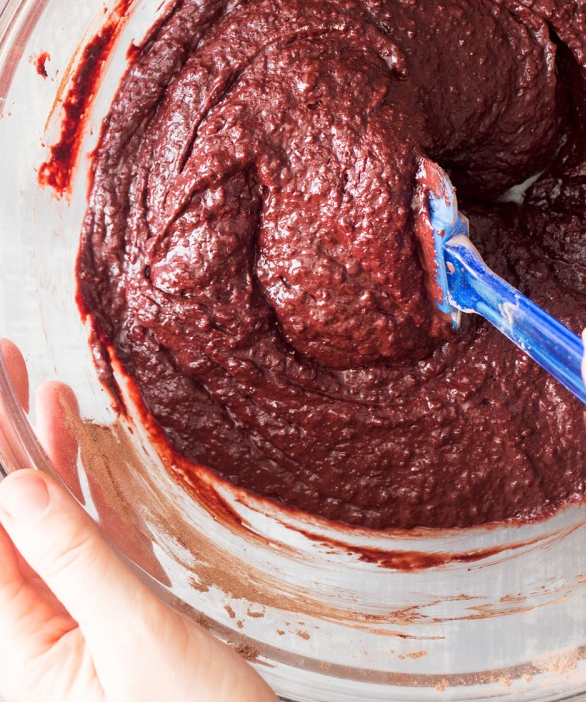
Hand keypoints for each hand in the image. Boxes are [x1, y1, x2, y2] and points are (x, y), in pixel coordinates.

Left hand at [0, 340, 277, 701]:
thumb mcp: (135, 639)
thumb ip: (75, 561)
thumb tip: (18, 490)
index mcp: (22, 656)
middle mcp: (38, 642)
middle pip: (7, 527)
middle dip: (3, 448)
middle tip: (6, 366)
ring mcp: (78, 629)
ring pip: (47, 528)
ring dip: (42, 460)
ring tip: (42, 390)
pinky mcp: (119, 621)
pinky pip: (90, 545)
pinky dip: (86, 494)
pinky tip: (82, 450)